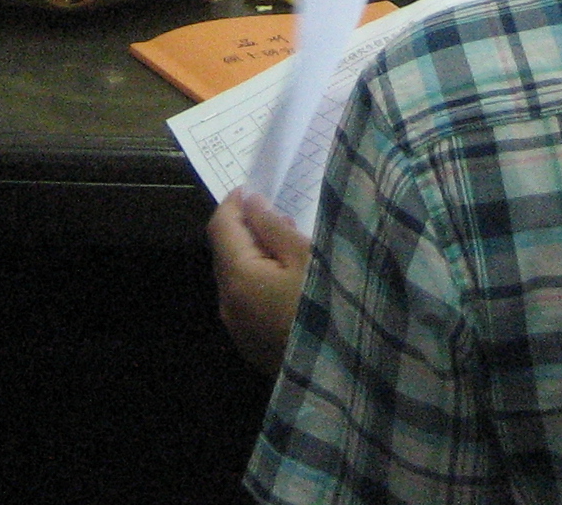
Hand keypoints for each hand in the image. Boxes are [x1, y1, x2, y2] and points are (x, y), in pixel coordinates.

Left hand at [208, 188, 311, 376]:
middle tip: (284, 222)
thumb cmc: (327, 306)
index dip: (234, 203)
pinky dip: (259, 284)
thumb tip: (249, 202)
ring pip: (236, 279)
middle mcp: (227, 302)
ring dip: (254, 259)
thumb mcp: (306, 257)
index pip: (220, 226)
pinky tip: (289, 287)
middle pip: (225, 252)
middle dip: (247, 230)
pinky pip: (246, 302)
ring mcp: (237, 328)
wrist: (340, 373)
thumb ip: (273, 226)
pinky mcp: (250, 346)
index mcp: (237, 276)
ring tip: (292, 254)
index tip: (256, 189)